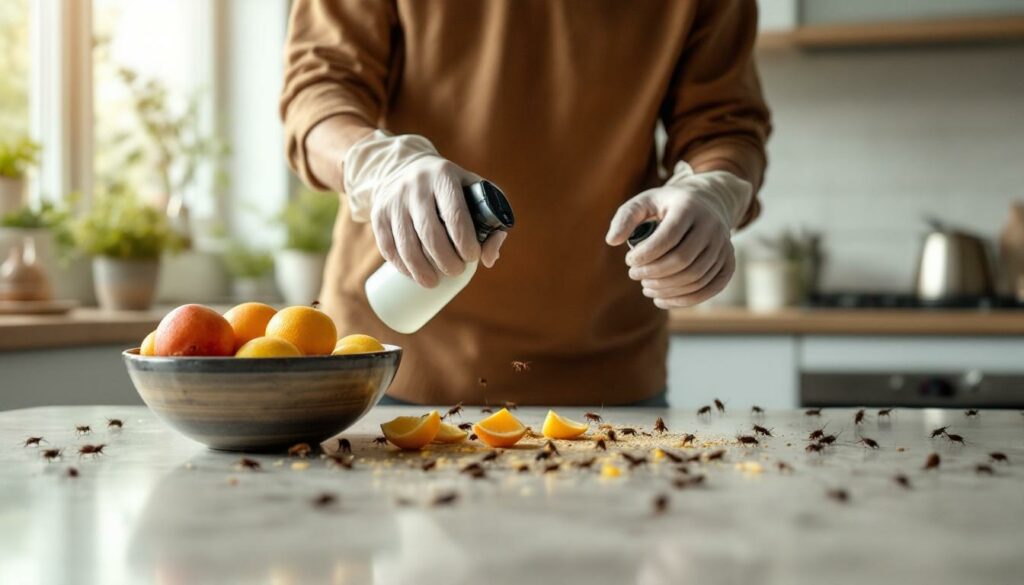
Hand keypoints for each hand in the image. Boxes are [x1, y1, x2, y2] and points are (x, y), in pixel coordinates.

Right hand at [370, 156, 505, 287]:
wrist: (405, 169)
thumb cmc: (450, 188)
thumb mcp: (474, 192)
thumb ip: (491, 221)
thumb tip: (489, 258)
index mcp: (444, 176)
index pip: (455, 215)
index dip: (465, 243)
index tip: (472, 257)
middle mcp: (416, 186)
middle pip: (430, 233)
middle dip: (446, 260)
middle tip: (456, 271)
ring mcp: (394, 200)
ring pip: (406, 244)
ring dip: (421, 270)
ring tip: (434, 282)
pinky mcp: (378, 214)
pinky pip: (388, 247)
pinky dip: (402, 266)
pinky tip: (414, 274)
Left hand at [606, 186, 734, 308]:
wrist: (707, 203)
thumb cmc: (667, 206)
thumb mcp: (644, 202)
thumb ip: (624, 217)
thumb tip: (612, 241)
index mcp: (689, 207)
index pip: (668, 237)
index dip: (646, 255)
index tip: (629, 261)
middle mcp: (712, 225)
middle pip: (683, 260)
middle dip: (653, 273)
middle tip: (634, 275)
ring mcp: (724, 245)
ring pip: (695, 276)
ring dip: (666, 289)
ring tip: (645, 287)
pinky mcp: (729, 261)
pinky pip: (710, 288)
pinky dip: (685, 300)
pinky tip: (662, 300)